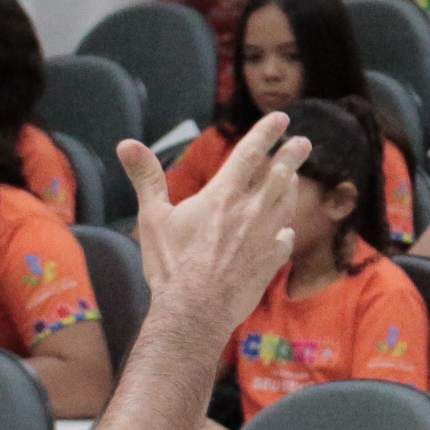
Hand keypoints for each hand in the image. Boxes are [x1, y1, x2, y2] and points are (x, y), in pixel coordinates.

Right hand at [124, 115, 304, 332]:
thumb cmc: (172, 264)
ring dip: (291, 187)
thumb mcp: (153, 217)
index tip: (281, 118)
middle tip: (304, 142)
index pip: (250, 154)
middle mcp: (251, 212)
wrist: (196, 311)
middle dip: (292, 155)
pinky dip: (286, 232)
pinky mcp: (270, 263)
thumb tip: (126, 143)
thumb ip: (146, 178)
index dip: (266, 133)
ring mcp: (264, 238)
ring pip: (285, 205)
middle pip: (278, 175)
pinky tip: (286, 231)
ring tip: (294, 178)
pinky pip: (284, 241)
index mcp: (223, 196)